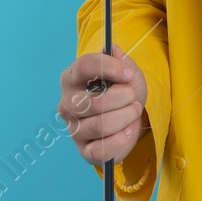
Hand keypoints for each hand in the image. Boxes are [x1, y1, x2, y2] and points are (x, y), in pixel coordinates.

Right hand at [58, 44, 146, 165]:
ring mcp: (73, 129)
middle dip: (123, 98)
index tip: (128, 74)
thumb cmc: (122, 91)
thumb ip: (121, 62)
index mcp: (71, 78)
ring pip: (101, 125)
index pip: (83, 66)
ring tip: (134, 111)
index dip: (110, 68)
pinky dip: (121, 139)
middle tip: (133, 96)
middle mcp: (67, 104)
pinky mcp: (84, 151)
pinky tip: (127, 130)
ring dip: (126, 117)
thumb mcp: (126, 73)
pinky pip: (102, 150)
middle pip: (94, 102)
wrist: (129, 118)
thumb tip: (114, 49)